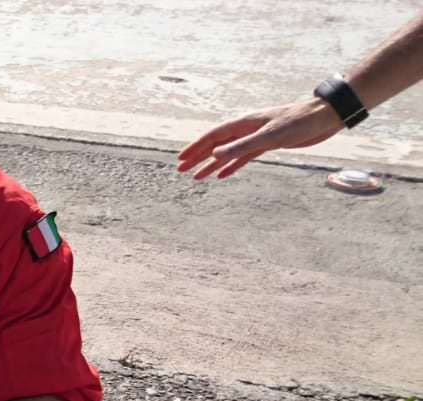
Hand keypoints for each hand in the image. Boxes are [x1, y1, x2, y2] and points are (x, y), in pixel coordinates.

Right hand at [177, 98, 344, 179]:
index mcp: (244, 124)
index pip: (213, 137)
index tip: (181, 159)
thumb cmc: (300, 121)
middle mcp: (246, 130)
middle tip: (181, 170)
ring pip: (228, 153)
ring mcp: (256, 137)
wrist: (325, 117)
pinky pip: (243, 157)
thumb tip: (215, 155)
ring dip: (212, 164)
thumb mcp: (270, 136)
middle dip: (198, 157)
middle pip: (216, 145)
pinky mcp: (268, 144)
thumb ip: (242, 146)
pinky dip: (231, 166)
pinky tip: (223, 175)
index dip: (196, 148)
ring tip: (197, 177)